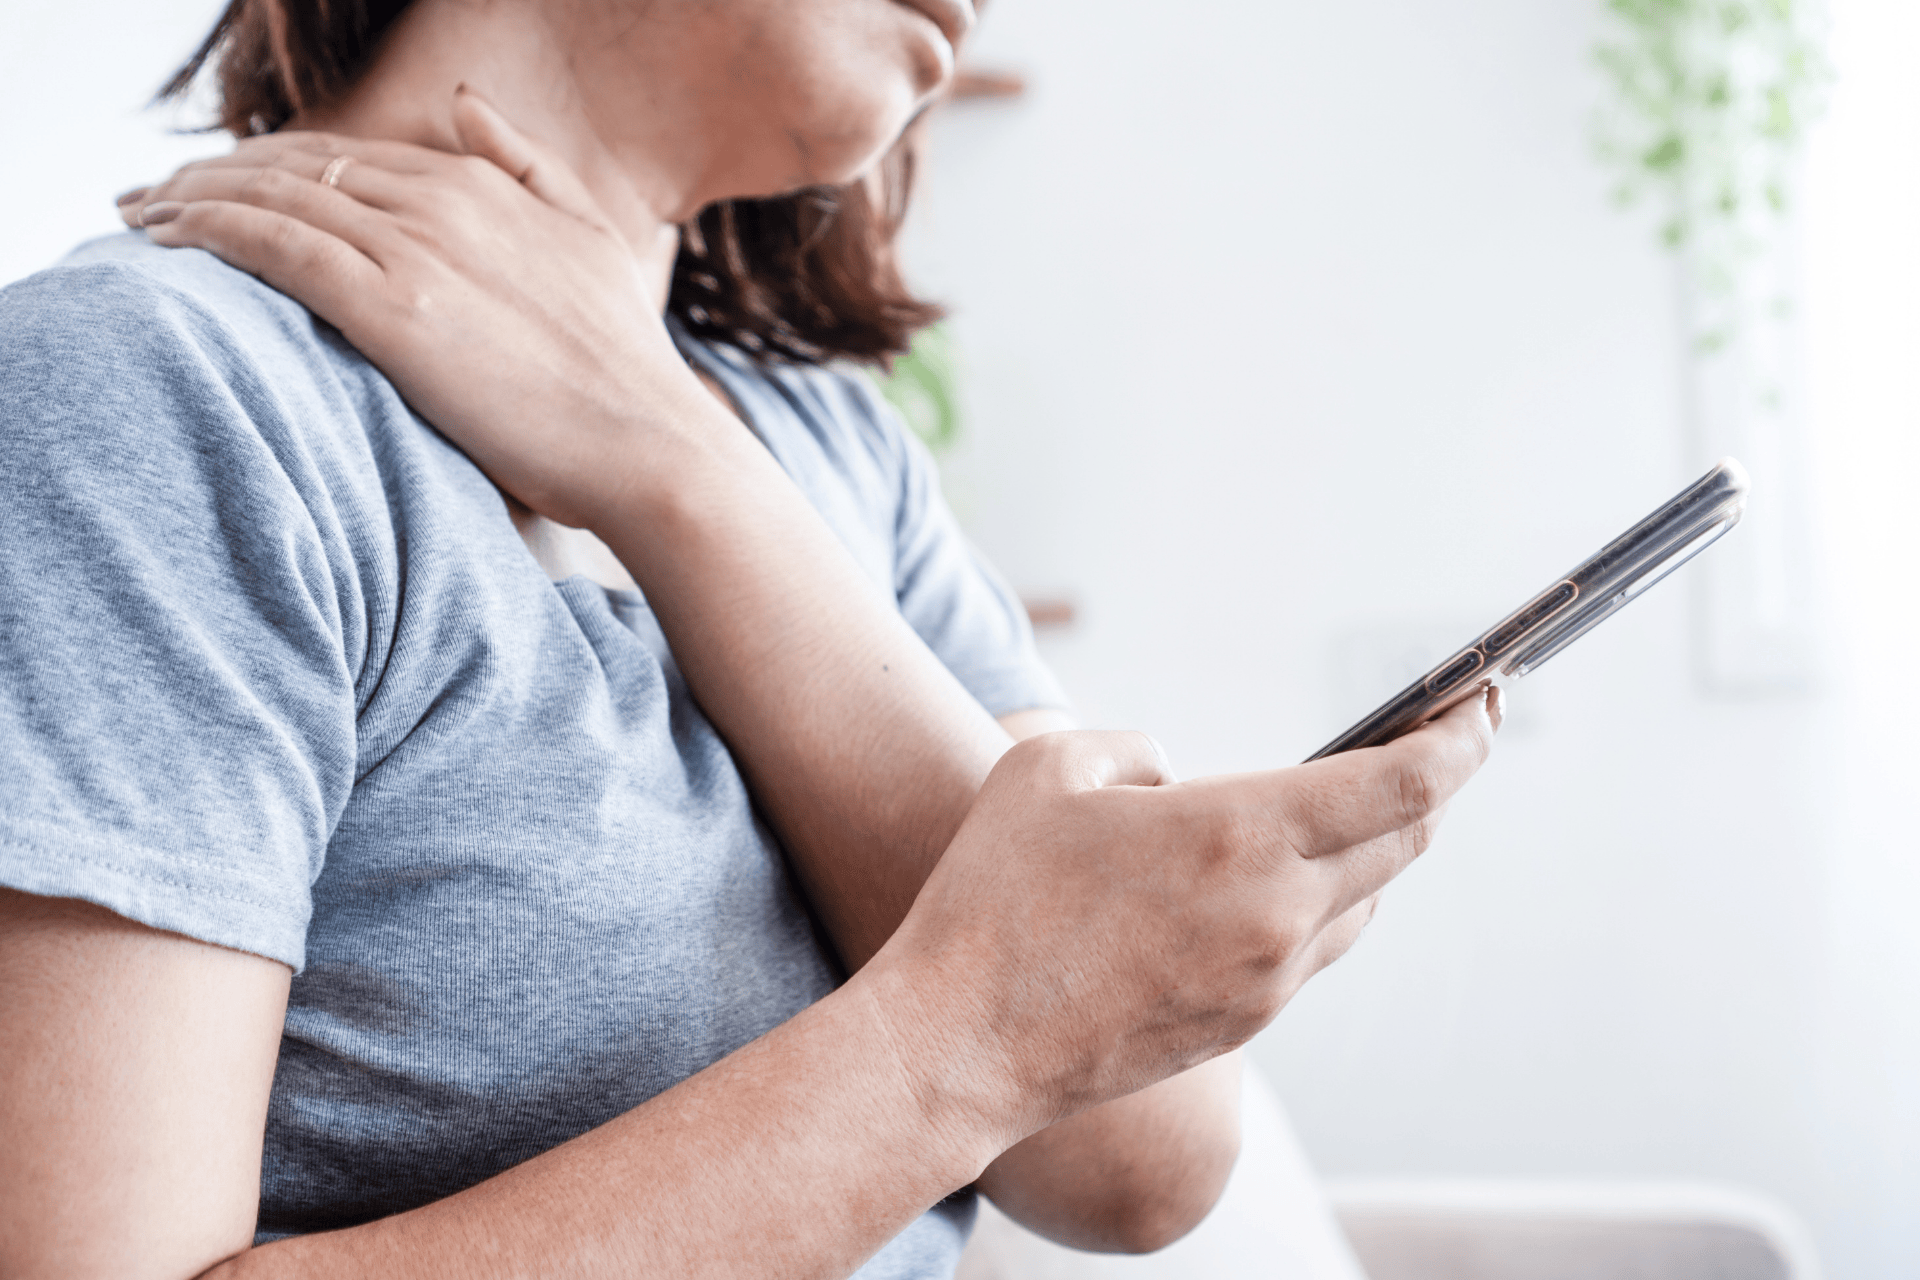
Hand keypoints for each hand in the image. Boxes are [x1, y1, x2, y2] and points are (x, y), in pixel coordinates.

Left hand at [121, 89, 696, 526]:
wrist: (649, 444)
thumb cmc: (624, 369)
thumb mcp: (590, 237)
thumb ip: (528, 165)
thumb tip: (463, 104)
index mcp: (485, 187)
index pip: (352, 157)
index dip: (281, 164)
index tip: (231, 185)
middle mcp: (443, 203)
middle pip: (299, 165)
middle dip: (219, 173)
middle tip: (159, 195)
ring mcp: (416, 252)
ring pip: (273, 196)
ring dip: (194, 197)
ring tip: (143, 215)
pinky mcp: (391, 310)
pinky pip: (274, 248)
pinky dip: (210, 232)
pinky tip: (169, 241)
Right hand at [867, 686, 1499, 1142]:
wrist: (967, 1042)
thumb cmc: (996, 894)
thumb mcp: (1053, 766)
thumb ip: (1136, 749)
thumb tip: (1180, 780)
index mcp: (1240, 834)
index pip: (1405, 786)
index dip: (1460, 740)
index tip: (1483, 701)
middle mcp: (1277, 911)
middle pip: (1408, 842)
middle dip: (1439, 782)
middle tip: (1446, 732)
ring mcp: (1269, 977)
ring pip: (1368, 899)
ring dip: (1379, 846)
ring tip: (1359, 801)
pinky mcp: (1246, 1021)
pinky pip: (1319, 946)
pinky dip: (1328, 899)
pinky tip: (1288, 879)